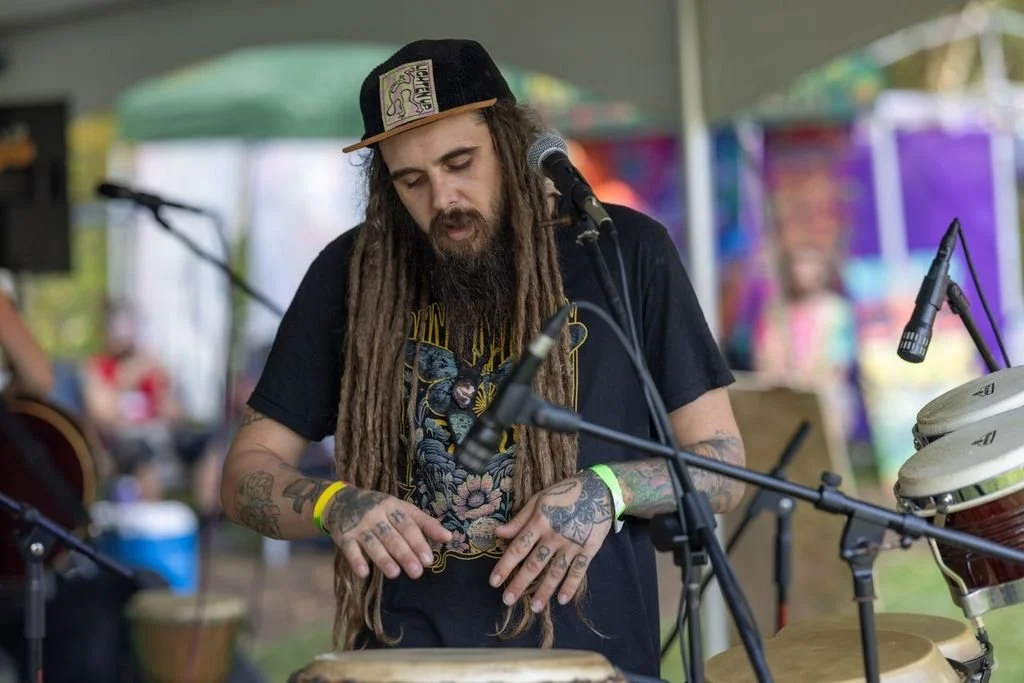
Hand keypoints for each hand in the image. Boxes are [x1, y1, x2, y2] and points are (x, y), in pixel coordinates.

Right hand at [324, 486, 452, 580]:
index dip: (418, 542)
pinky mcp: (343, 536)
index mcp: (392, 506)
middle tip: (417, 572)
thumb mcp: (402, 509)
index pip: (407, 526)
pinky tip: (364, 573)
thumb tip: (449, 537)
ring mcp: (358, 525)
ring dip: (383, 559)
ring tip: (395, 573)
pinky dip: (356, 561)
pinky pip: (350, 550)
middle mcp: (375, 514)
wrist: (341, 500)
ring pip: (372, 544)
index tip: (428, 560)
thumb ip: (425, 523)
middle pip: (392, 536)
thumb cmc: (380, 508)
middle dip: (404, 554)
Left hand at [491, 470, 613, 611]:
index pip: (518, 548)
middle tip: (508, 601)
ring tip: (534, 608)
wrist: (599, 489)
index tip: (494, 582)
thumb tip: (498, 532)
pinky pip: (579, 571)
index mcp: (540, 522)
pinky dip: (571, 586)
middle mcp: (554, 536)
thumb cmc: (564, 493)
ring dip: (544, 591)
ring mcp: (572, 544)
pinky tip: (562, 600)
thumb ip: (519, 519)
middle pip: (534, 564)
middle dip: (520, 583)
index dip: (505, 566)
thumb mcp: (539, 499)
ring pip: (555, 571)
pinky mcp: (589, 549)